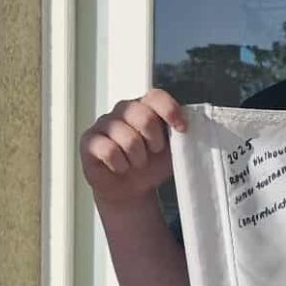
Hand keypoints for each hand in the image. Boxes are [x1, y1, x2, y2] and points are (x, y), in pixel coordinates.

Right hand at [79, 89, 187, 205]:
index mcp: (146, 106)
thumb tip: (196, 127)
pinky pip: (108, 150)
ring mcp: (104, 123)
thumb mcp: (174, 149)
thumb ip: (182, 134)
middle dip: (155, 141)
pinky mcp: (89, 140)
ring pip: (127, 137)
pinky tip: (121, 167)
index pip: (156, 96)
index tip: (181, 129)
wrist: (131, 189)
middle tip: (153, 152)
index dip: (170, 111)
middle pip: (144, 116)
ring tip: (136, 163)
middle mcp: (123, 110)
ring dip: (138, 158)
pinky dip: (120, 165)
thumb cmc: (153, 164)